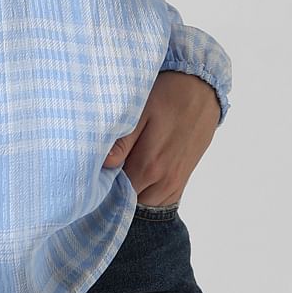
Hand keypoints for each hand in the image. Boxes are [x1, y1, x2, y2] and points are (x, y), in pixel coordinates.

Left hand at [103, 70, 219, 204]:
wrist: (200, 89)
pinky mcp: (183, 179)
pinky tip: (137, 176)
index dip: (101, 185)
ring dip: (131, 193)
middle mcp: (163, 181)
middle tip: (102, 172)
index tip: (91, 174)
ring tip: (120, 172)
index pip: (116, 192)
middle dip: (114, 191)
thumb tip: (104, 165)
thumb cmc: (167, 96)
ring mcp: (175, 182)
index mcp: (148, 166)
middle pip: (130, 201)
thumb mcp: (139, 112)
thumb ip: (122, 143)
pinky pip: (161, 200)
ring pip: (145, 203)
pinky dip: (147, 194)